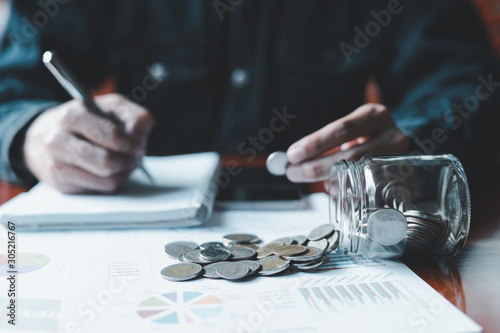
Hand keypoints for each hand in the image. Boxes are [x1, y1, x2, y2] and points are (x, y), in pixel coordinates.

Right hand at [23, 94, 154, 192]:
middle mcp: (58, 139)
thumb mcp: (110, 107)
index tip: (139, 145)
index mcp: (73, 115)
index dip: (133, 144)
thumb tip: (141, 133)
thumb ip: (134, 115)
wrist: (42, 136)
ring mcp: (56, 163)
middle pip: (109, 162)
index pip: (112, 136)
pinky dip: (112, 182)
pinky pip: (99, 189)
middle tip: (135, 157)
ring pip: (107, 180)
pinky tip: (111, 172)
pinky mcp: (59, 182)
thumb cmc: (85, 120)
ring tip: (126, 164)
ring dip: (124, 173)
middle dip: (130, 161)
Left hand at [285, 103, 409, 182]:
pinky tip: (332, 190)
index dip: (316, 143)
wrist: (408, 141)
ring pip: (357, 177)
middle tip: (293, 172)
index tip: (293, 154)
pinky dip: (344, 194)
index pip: (342, 129)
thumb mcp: (355, 126)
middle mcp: (390, 136)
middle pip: (348, 156)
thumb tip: (297, 159)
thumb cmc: (369, 134)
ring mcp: (399, 160)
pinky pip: (366, 193)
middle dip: (314, 167)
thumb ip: (330, 141)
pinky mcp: (401, 181)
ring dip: (327, 182)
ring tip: (309, 180)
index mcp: (374, 115)